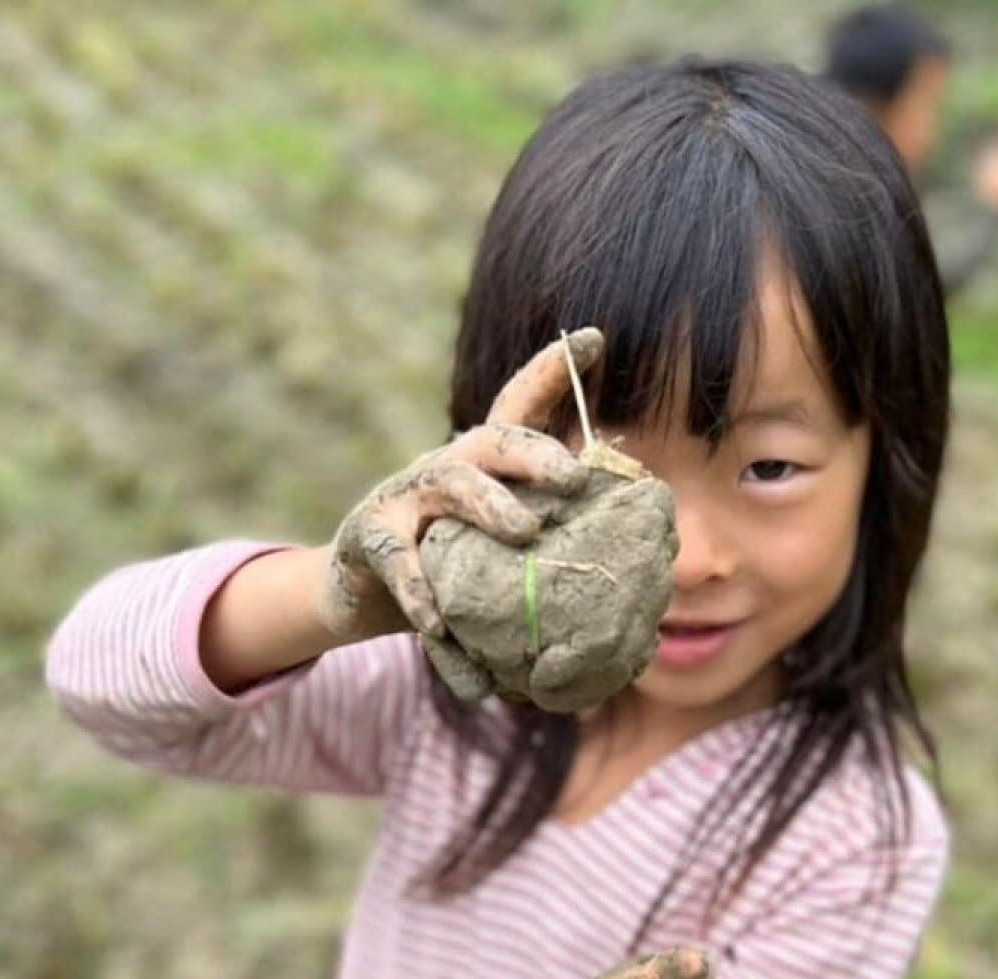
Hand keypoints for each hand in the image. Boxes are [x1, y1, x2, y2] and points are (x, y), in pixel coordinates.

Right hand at [315, 329, 604, 646]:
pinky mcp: (370, 537)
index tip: (595, 339)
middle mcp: (446, 467)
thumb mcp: (498, 547)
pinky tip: (438, 621)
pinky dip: (418, 591)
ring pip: (452, 485)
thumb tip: (632, 550)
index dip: (553, 372)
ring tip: (525, 531)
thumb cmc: (450, 567)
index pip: (519, 407)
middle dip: (536, 452)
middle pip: (494, 440)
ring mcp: (404, 497)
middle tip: (574, 476)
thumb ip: (549, 537)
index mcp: (484, 464)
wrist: (364, 596)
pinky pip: (398, 560)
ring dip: (490, 505)